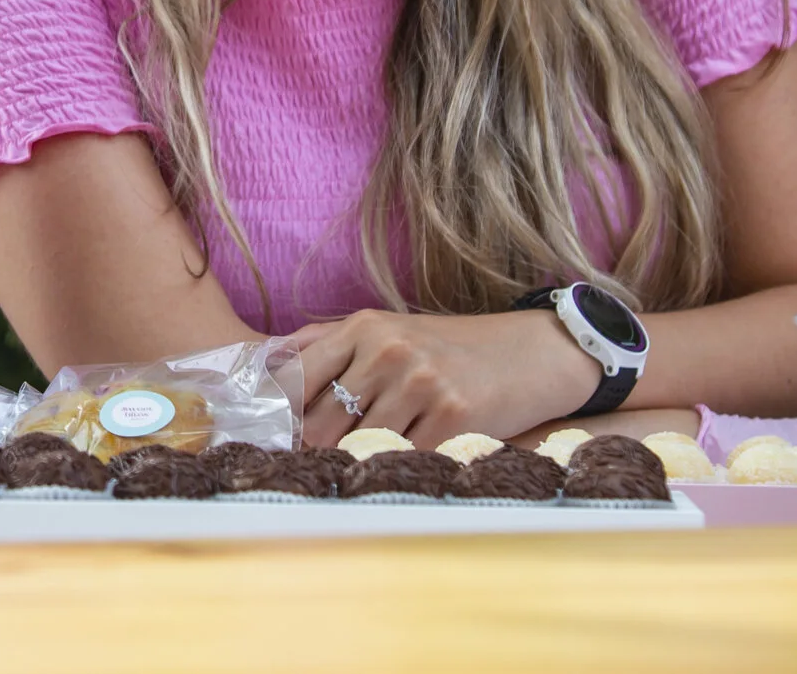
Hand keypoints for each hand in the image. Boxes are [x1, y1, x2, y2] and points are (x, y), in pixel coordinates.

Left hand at [284, 308, 600, 449]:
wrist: (529, 352)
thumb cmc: (450, 346)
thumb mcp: (387, 326)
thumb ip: (325, 341)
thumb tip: (266, 363)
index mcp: (363, 326)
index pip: (295, 381)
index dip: (279, 419)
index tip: (274, 442)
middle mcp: (388, 350)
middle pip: (319, 425)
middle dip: (315, 453)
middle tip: (316, 469)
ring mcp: (421, 382)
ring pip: (358, 448)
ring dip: (356, 465)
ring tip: (362, 468)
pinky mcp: (453, 416)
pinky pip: (403, 459)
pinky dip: (396, 470)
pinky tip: (402, 465)